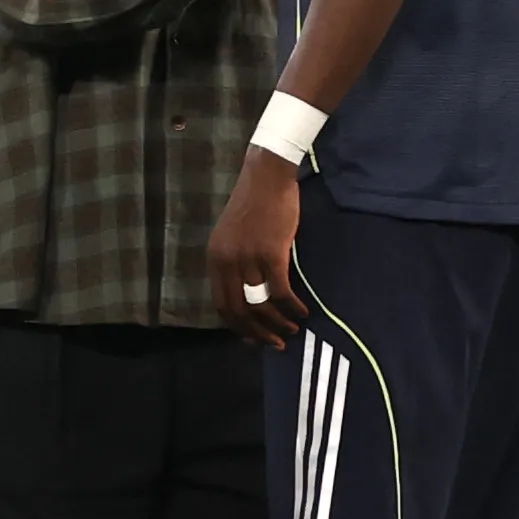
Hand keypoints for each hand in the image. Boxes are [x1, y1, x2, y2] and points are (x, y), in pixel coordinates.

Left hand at [208, 151, 301, 346]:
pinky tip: (302, 312)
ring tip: (292, 330)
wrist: (267, 175)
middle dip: (258, 333)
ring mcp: (248, 258)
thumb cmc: (254, 203)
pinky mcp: (272, 253)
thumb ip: (235, 263)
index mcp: (215, 259)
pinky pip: (281, 291)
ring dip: (277, 323)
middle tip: (275, 343)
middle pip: (240, 311)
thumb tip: (249, 294)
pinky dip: (292, 307)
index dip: (238, 328)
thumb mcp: (233, 236)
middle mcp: (227, 262)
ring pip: (261, 304)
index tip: (254, 339)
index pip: (222, 305)